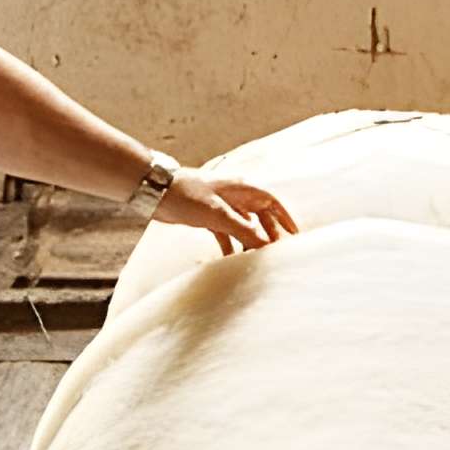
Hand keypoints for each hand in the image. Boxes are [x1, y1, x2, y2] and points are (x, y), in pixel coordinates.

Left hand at [157, 172, 298, 254]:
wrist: (154, 191)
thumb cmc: (186, 194)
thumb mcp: (218, 214)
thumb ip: (243, 230)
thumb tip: (265, 245)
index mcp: (242, 189)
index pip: (272, 203)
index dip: (285, 218)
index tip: (295, 234)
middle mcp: (235, 197)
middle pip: (261, 216)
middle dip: (270, 234)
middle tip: (277, 253)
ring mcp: (221, 207)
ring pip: (244, 226)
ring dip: (250, 242)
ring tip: (256, 260)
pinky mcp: (207, 217)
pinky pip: (226, 233)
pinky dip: (231, 245)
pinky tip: (231, 260)